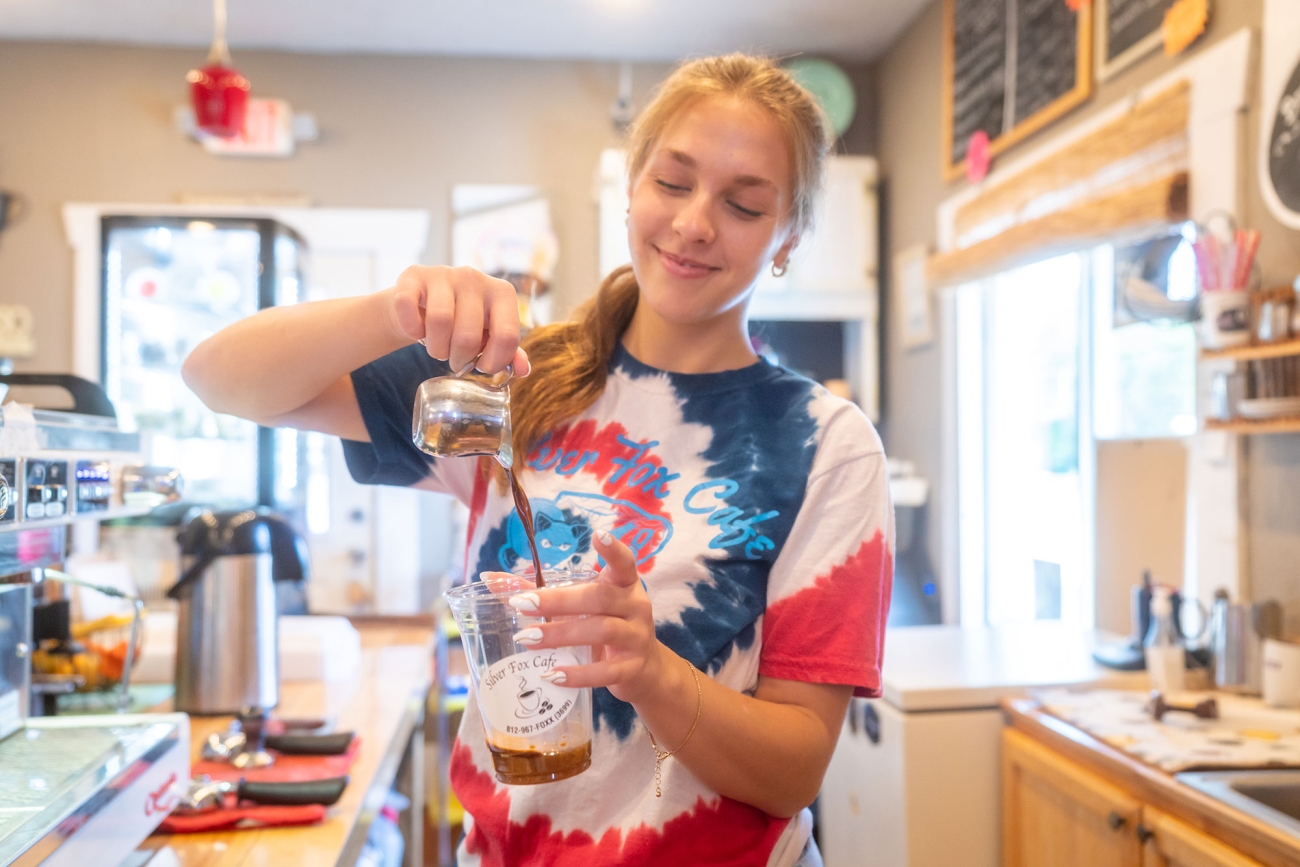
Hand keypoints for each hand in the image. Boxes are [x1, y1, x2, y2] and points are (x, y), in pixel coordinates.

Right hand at [384, 265, 530, 374]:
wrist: (424, 300)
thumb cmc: (463, 320)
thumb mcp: (489, 334)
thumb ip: (508, 351)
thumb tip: (523, 370)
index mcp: (502, 293)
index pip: (507, 337)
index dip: (493, 362)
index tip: (482, 366)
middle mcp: (475, 278)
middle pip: (468, 336)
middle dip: (459, 359)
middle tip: (455, 360)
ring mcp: (443, 273)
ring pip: (439, 322)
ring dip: (436, 348)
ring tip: (438, 348)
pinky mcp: (413, 276)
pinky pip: (408, 306)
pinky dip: (411, 329)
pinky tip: (417, 331)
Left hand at [502, 533, 672, 704]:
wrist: (644, 670)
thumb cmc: (605, 627)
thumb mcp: (583, 606)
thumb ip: (541, 592)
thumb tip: (489, 578)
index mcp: (624, 585)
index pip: (624, 562)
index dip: (613, 549)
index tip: (598, 534)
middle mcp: (635, 606)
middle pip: (598, 598)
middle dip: (558, 601)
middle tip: (523, 605)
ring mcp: (637, 638)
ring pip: (600, 631)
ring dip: (560, 634)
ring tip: (526, 639)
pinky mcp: (632, 669)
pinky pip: (604, 671)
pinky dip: (577, 674)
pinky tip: (551, 675)